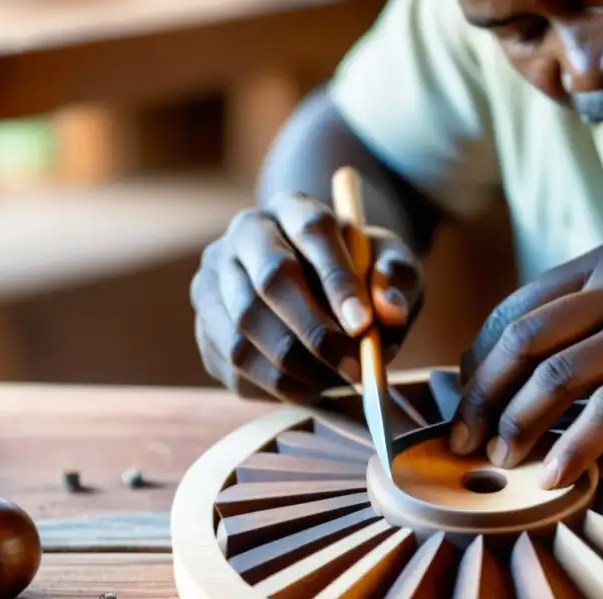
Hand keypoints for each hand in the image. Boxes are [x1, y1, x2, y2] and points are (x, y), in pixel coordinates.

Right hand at [189, 191, 422, 403]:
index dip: (338, 280)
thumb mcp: (392, 266)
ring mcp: (215, 280)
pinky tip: (309, 386)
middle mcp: (245, 236)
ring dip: (296, 367)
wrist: (324, 293)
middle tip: (354, 368)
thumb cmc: (363, 275)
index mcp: (293, 208)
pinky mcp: (205, 325)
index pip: (312, 231)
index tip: (364, 324)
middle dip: (315, 332)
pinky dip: (276, 385)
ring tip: (336, 380)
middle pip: (270, 280)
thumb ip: (397, 280)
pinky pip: (233, 365)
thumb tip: (389, 311)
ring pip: (245, 330)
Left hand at [450, 240, 602, 487]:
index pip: (519, 318)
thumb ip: (575, 320)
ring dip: (555, 448)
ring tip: (532, 478)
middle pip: (545, 359)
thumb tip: (491, 380)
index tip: (464, 416)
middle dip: (499, 412)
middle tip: (480, 453)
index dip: (479, 372)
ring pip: (597, 401)